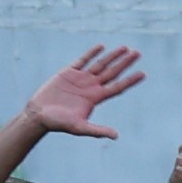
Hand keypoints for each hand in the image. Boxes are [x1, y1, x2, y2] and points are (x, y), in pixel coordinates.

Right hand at [23, 45, 144, 139]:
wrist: (38, 115)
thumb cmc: (58, 123)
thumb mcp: (79, 127)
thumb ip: (97, 131)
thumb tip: (116, 136)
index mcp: (95, 98)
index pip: (117, 87)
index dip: (130, 80)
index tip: (143, 74)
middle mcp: (90, 87)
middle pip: (112, 73)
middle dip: (125, 63)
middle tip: (138, 53)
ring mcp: (80, 79)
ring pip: (100, 64)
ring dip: (113, 56)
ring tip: (125, 48)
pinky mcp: (68, 73)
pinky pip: (83, 60)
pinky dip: (92, 53)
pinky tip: (101, 46)